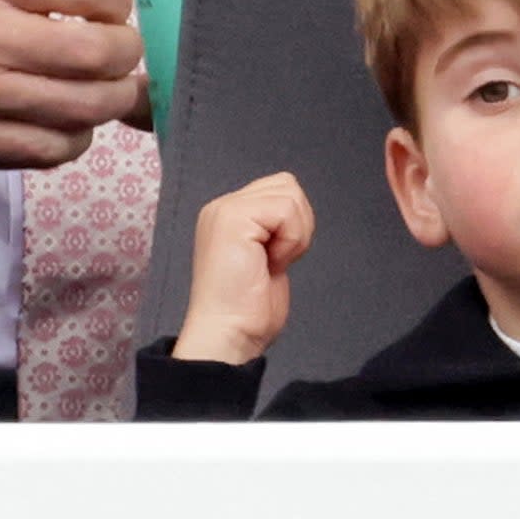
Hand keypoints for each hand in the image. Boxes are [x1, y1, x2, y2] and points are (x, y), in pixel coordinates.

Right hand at [0, 0, 151, 167]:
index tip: (112, 5)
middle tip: (125, 48)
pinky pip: (55, 148)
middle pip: (93, 52)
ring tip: (112, 83)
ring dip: (111, 97)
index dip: (114, 0)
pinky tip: (70, 114)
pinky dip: (76, 136)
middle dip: (125, 51)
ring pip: (82, 105)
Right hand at [173, 172, 314, 364]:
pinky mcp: (233, 218)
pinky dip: (290, 241)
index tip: (274, 257)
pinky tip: (270, 263)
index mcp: (229, 214)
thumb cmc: (246, 307)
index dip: (293, 224)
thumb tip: (297, 211)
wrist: (229, 333)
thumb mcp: (266, 254)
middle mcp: (222, 207)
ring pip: (289, 195)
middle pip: (287, 185)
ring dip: (294, 234)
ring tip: (271, 261)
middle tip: (275, 259)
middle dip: (297, 224)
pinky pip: (286, 210)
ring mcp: (225, 210)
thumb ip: (274, 226)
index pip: (280, 189)